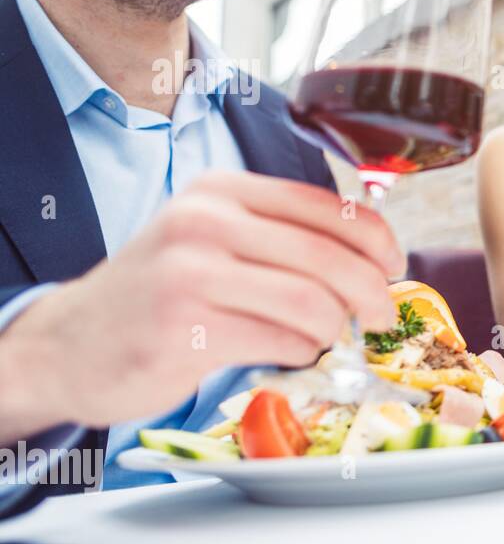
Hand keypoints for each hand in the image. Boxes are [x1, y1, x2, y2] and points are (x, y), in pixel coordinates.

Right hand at [0, 172, 403, 433]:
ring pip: (312, 304)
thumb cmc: (161, 292)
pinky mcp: (185, 329)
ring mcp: (191, 274)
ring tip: (324, 338)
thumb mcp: (212, 238)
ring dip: (334, 331)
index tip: (394, 267)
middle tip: (382, 318)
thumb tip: (372, 256)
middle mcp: (205, 222)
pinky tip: (286, 353)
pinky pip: (281, 343)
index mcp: (223, 190)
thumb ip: (281, 236)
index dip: (377, 240)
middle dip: (372, 293)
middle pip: (330, 258)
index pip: (328, 207)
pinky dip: (300, 354)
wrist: (69, 343)